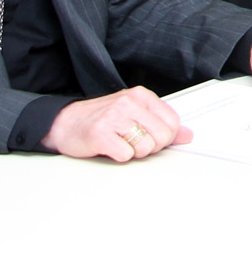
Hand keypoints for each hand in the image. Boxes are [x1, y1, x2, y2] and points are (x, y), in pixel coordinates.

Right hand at [42, 86, 190, 162]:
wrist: (64, 123)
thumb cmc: (101, 119)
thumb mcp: (134, 115)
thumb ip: (161, 123)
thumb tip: (187, 135)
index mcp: (141, 95)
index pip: (172, 122)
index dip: (165, 137)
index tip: (151, 137)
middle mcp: (128, 102)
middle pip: (162, 136)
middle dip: (151, 147)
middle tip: (133, 142)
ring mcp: (114, 117)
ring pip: (146, 147)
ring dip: (134, 152)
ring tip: (119, 143)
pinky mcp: (100, 134)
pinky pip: (126, 155)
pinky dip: (119, 157)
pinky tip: (109, 147)